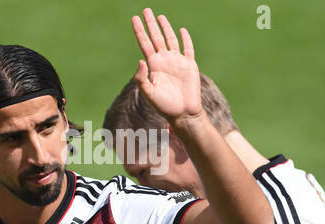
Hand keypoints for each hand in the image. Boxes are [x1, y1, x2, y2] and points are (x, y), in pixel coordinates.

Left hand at [132, 8, 201, 123]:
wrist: (183, 113)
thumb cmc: (164, 106)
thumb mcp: (149, 93)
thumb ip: (142, 79)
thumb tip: (140, 60)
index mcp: (153, 66)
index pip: (145, 44)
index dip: (140, 31)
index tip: (134, 18)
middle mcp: (164, 61)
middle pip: (156, 38)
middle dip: (151, 24)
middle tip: (146, 10)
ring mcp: (177, 62)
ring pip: (170, 40)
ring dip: (166, 28)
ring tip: (160, 17)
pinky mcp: (189, 65)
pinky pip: (187, 49)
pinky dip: (185, 39)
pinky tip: (181, 30)